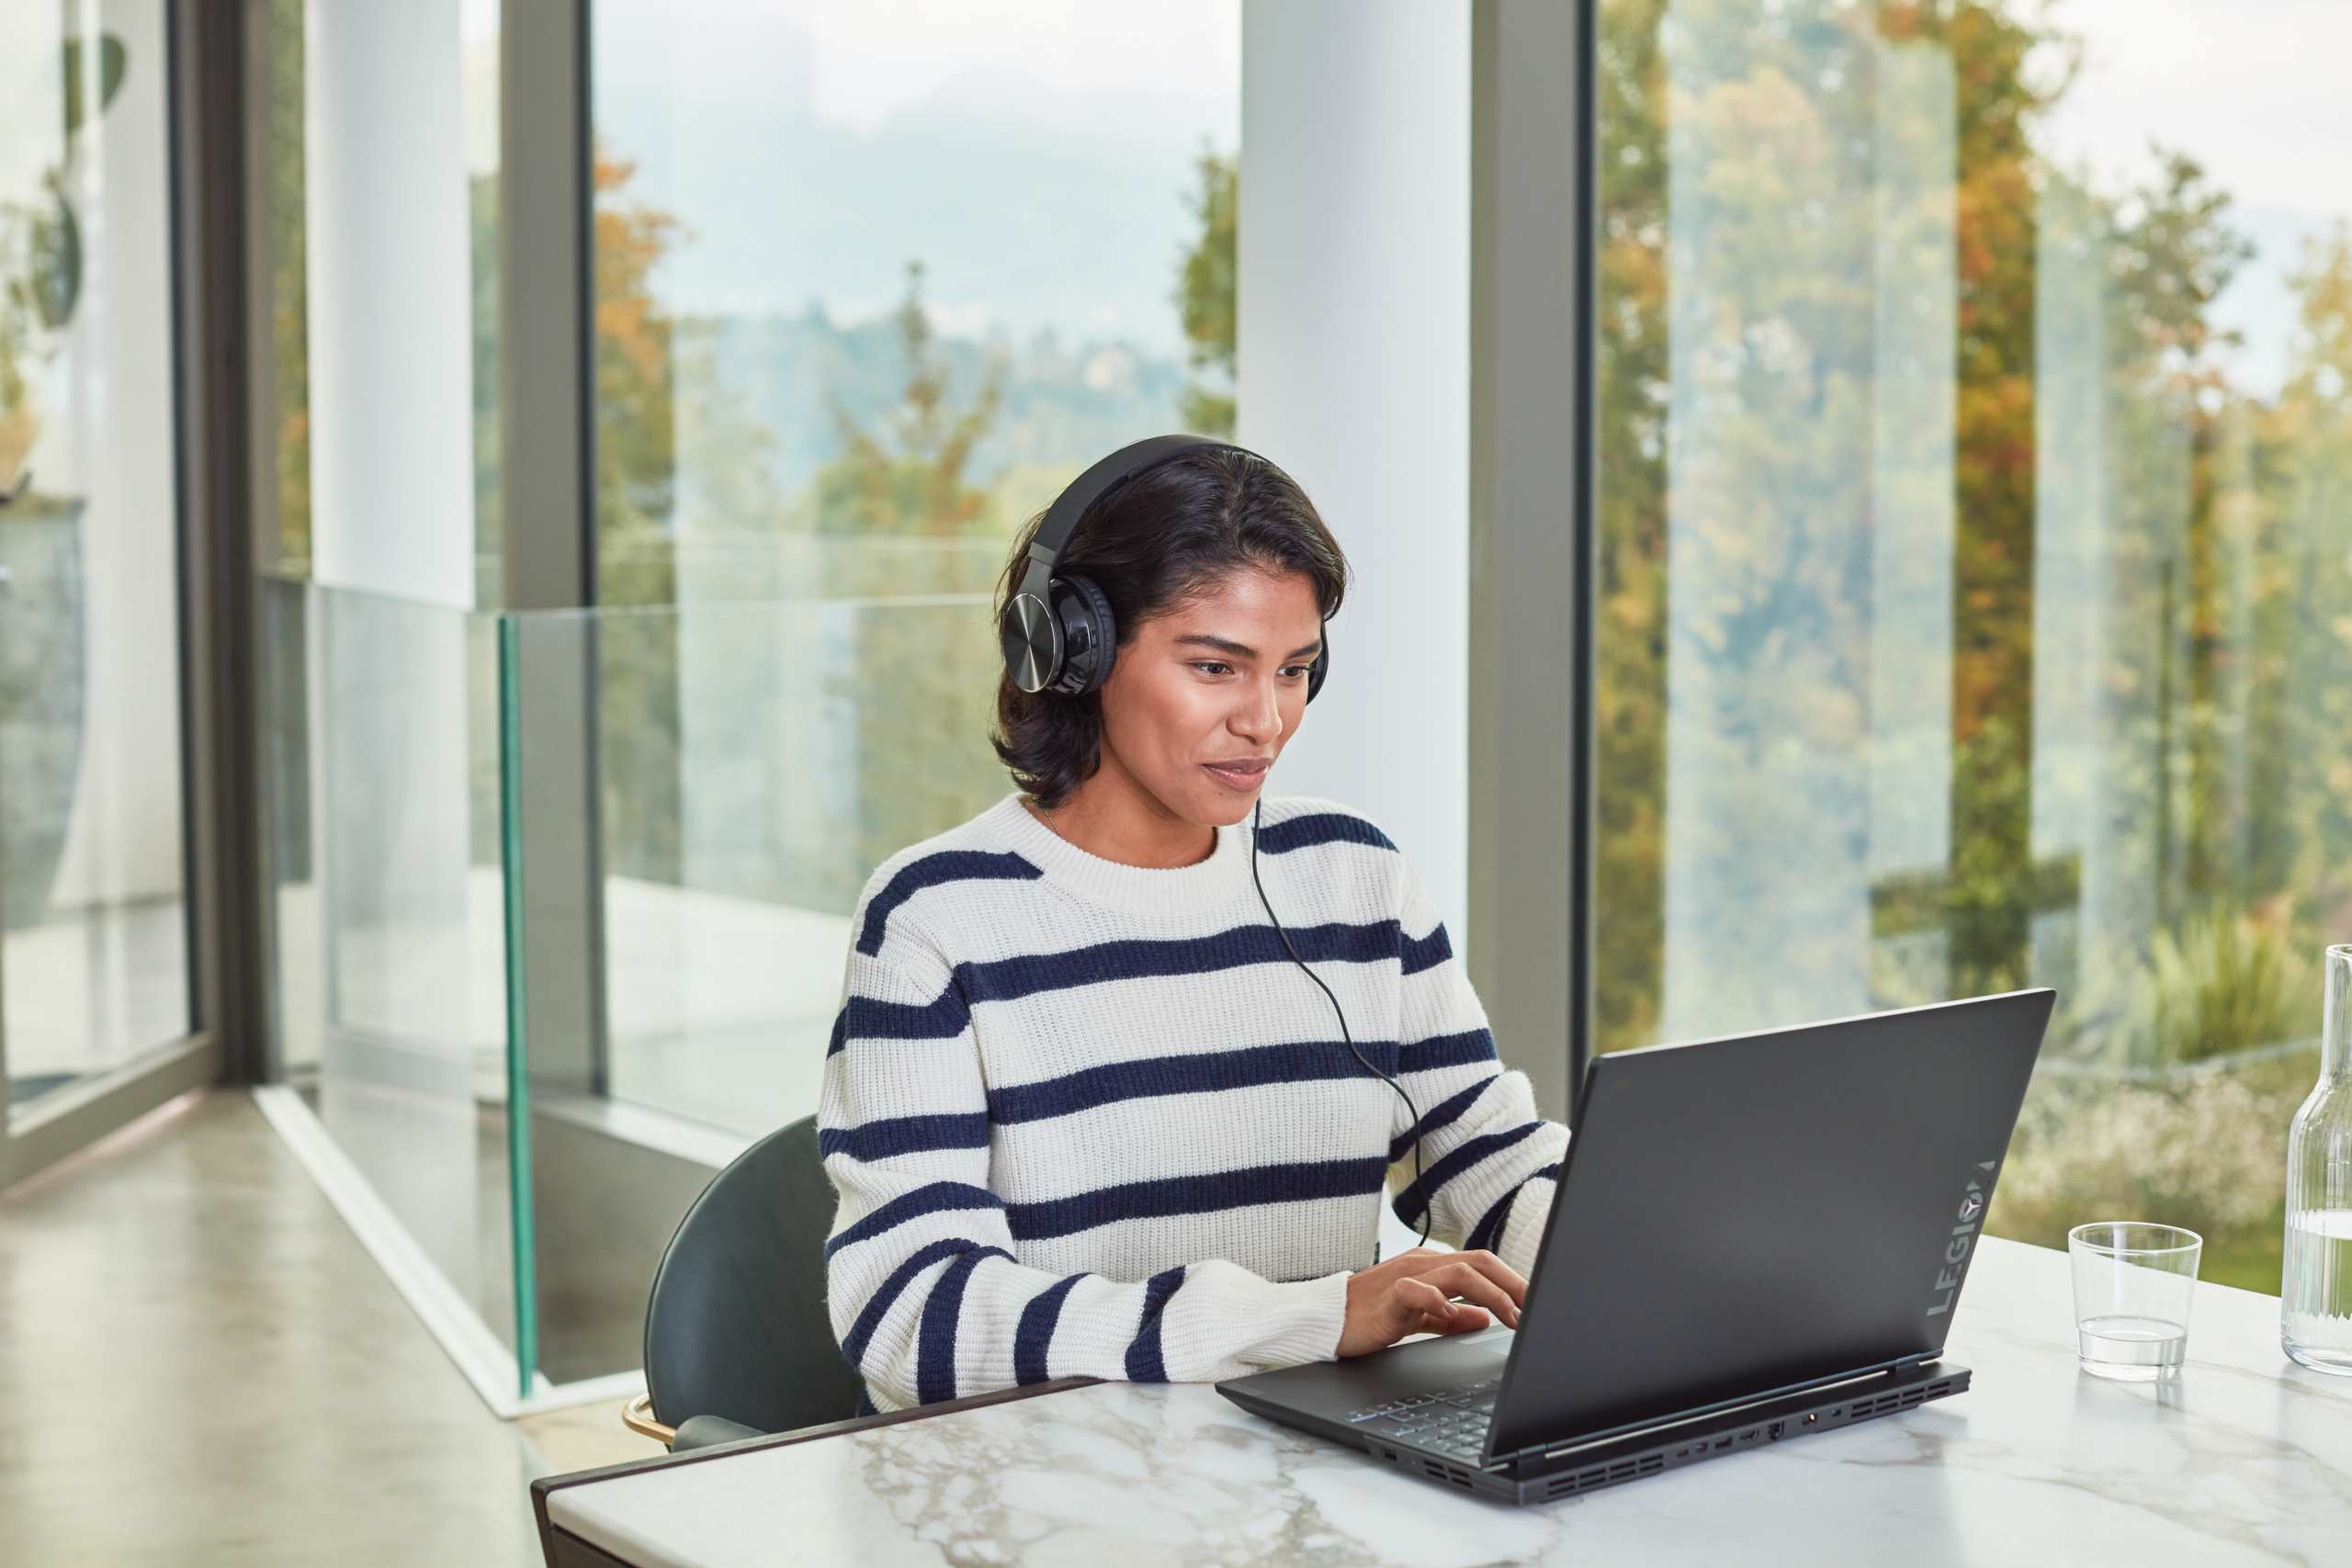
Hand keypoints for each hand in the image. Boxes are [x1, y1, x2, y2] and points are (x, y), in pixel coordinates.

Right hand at [1338, 1247, 1527, 1356]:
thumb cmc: (1369, 1314)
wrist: (1327, 1319)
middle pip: (1478, 1262)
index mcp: (1432, 1267)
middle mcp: (1423, 1264)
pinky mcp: (1388, 1295)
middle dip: (1512, 1285)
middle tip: (1534, 1310)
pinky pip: (1416, 1290)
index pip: (1482, 1264)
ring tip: (1509, 1318)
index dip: (1513, 1281)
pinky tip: (1453, 1315)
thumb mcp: (1419, 1316)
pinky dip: (1439, 1301)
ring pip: (1458, 1273)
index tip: (1535, 1304)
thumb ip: (1451, 1316)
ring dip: (1491, 1295)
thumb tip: (1485, 1318)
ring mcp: (1405, 1275)